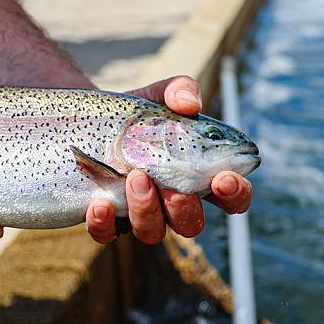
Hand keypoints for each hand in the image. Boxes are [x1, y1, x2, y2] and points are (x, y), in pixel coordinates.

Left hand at [84, 76, 252, 243]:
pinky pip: (107, 233)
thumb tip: (189, 102)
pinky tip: (98, 204)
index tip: (224, 178)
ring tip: (134, 177)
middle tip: (168, 184)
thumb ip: (178, 90)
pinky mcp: (105, 218)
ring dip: (146, 210)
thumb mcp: (157, 96)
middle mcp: (170, 202)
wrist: (87, 120)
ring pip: (152, 232)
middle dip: (184, 207)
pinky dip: (104, 223)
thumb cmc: (135, 115)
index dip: (236, 194)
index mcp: (196, 175)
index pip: (230, 197)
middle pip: (191, 224)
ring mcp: (137, 213)